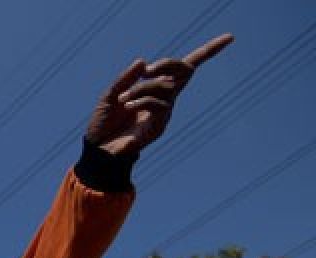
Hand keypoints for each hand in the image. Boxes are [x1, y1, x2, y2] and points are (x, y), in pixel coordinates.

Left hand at [86, 33, 232, 156]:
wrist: (98, 149)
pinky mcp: (160, 127)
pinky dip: (141, 101)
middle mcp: (166, 99)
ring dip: (142, 89)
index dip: (208, 51)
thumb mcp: (111, 94)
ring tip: (123, 100)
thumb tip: (143, 61)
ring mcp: (165, 113)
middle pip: (183, 70)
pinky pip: (157, 104)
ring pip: (165, 87)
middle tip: (147, 71)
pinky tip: (127, 106)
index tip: (229, 37)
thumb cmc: (104, 122)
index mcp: (156, 88)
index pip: (186, 67)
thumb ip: (126, 79)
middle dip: (167, 64)